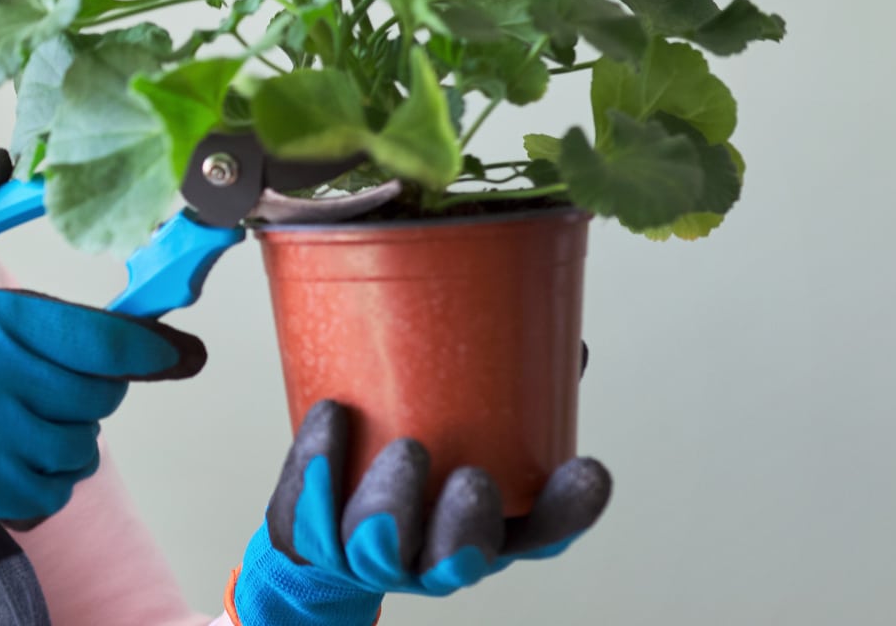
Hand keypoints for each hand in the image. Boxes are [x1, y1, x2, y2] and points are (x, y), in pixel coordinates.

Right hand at [0, 148, 206, 590]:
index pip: (106, 342)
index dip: (152, 349)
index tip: (177, 353)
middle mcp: (3, 385)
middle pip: (101, 394)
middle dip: (95, 385)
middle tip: (64, 377)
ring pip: (80, 445)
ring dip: (70, 432)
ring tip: (33, 416)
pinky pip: (52, 492)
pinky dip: (47, 479)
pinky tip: (16, 457)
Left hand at [230, 400, 611, 625]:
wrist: (324, 523)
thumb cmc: (413, 464)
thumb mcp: (467, 429)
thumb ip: (510, 387)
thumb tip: (567, 335)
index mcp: (484, 531)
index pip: (541, 535)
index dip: (568, 511)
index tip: (589, 470)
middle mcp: (431, 556)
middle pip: (457, 559)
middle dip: (464, 527)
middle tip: (471, 479)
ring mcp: (368, 556)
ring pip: (381, 550)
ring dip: (393, 506)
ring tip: (406, 451)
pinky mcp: (309, 541)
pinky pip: (306, 516)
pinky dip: (319, 465)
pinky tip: (331, 415)